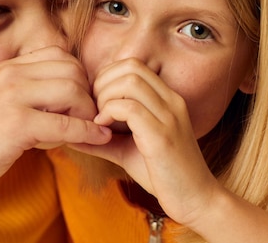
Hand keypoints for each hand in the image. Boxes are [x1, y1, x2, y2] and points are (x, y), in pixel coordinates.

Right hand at [0, 46, 111, 192]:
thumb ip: (30, 92)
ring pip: (73, 92)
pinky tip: (96, 139)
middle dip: (88, 93)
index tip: (82, 99)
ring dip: (88, 113)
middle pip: (72, 70)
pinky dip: (87, 132)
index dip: (79, 76)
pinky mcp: (17, 124)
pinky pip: (66, 124)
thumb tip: (72, 97)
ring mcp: (13, 97)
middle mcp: (11, 75)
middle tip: (88, 116)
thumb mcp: (1, 101)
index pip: (60, 55)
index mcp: (9, 67)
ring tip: (85, 129)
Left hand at [70, 58, 218, 225]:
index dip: (107, 77)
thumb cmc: (163, 175)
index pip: (133, 65)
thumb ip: (102, 138)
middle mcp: (171, 101)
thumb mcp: (127, 150)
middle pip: (130, 67)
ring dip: (105, 97)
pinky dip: (108, 114)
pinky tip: (103, 130)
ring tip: (98, 120)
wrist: (196, 201)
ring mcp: (169, 117)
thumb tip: (70, 134)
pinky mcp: (163, 136)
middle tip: (93, 109)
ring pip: (129, 82)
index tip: (96, 101)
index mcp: (167, 99)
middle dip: (103, 83)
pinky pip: (129, 108)